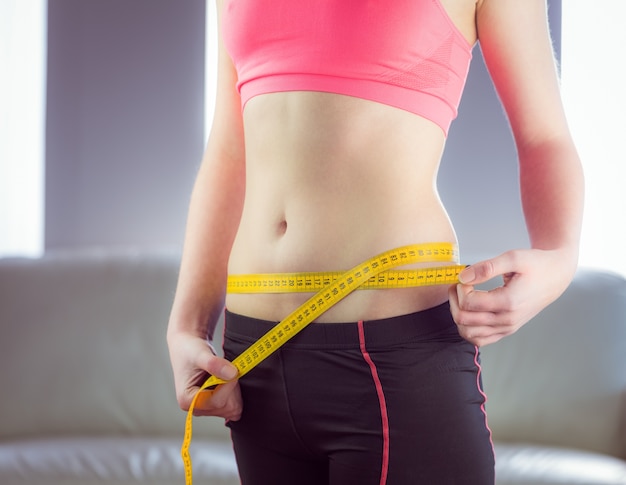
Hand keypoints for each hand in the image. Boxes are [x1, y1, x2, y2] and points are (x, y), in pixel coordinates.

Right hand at [167, 330, 242, 420]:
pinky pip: (234, 406)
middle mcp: (195, 408)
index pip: (218, 402)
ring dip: (233, 390)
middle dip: (232, 388)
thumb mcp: (200, 353)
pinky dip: (234, 392)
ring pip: (233, 408)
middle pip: (228, 408)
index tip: (231, 369)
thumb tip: (232, 374)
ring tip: (222, 374)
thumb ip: (214, 364)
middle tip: (224, 371)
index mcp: (187, 400)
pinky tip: (225, 380)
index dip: (229, 385)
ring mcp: (205, 409)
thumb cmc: (190, 350)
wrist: (188, 347)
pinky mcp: (214, 406)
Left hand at [448, 248, 575, 346]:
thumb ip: (486, 267)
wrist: (555, 276)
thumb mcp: (513, 257)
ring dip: (457, 314)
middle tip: (459, 284)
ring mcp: (507, 328)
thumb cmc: (536, 265)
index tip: (465, 276)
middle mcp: (507, 320)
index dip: (460, 288)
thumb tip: (463, 277)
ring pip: (467, 333)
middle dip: (454, 299)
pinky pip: (479, 339)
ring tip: (462, 296)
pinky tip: (469, 310)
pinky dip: (467, 328)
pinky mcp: (506, 330)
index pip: (469, 303)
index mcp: (509, 302)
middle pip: (463, 319)